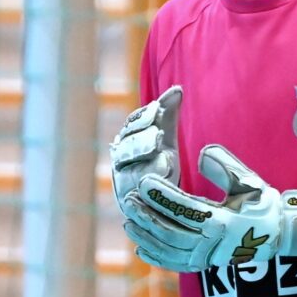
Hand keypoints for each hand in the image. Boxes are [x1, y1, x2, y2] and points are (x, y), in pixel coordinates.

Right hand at [110, 86, 182, 218]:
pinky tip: (164, 179)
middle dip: (142, 141)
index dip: (142, 118)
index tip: (158, 110)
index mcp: (126, 143)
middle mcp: (119, 163)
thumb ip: (168, 116)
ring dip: (146, 165)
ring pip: (129, 172)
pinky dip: (149, 188)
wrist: (160, 206)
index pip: (130, 127)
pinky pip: (137, 196)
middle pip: (125, 149)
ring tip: (165, 158)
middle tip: (158, 136)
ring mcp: (123, 185)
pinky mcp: (130, 207)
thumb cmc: (160, 166)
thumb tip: (178, 89)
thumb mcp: (166, 140)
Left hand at [123, 145, 296, 277]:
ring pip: (170, 250)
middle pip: (172, 232)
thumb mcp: (249, 181)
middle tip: (129, 200)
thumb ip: (225, 166)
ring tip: (129, 220)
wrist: (279, 236)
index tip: (144, 182)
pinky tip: (141, 246)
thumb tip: (201, 155)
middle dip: (148, 216)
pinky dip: (157, 257)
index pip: (186, 208)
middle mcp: (215, 244)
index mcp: (226, 222)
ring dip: (147, 236)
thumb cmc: (262, 204)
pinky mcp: (206, 265)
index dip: (163, 196)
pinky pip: (176, 264)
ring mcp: (209, 258)